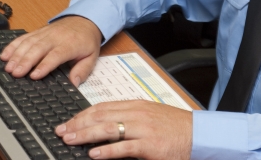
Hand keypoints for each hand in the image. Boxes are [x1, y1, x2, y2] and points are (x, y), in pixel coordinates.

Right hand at [0, 15, 101, 83]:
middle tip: (15, 73)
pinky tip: (5, 54)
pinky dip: (13, 45)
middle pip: (38, 48)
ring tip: (8, 67)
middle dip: (25, 61)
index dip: (44, 65)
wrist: (85, 19)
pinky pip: (24, 37)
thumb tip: (74, 83)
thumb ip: (83, 70)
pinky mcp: (38, 31)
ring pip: (29, 42)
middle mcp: (55, 37)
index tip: (34, 76)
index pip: (55, 55)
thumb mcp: (92, 56)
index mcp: (69, 44)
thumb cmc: (87, 40)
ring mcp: (45, 33)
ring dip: (16, 54)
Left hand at [55, 100, 191, 159]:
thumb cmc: (175, 128)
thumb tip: (105, 126)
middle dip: (78, 124)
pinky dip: (107, 151)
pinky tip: (93, 154)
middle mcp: (137, 114)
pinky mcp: (149, 145)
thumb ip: (129, 119)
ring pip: (108, 128)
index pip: (102, 106)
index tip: (68, 122)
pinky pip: (124, 147)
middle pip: (100, 115)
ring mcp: (143, 129)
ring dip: (86, 135)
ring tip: (70, 140)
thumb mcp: (150, 117)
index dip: (82, 114)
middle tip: (61, 131)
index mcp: (135, 106)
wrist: (199, 135)